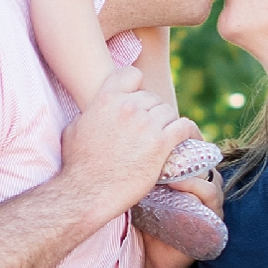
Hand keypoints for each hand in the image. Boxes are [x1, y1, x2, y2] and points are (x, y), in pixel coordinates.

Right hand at [58, 69, 191, 220]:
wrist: (88, 192)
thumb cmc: (78, 166)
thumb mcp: (73, 130)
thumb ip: (88, 114)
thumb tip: (92, 111)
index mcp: (106, 99)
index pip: (132, 74)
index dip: (137, 86)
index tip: (139, 101)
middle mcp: (127, 107)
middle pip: (152, 97)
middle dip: (153, 112)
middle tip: (152, 130)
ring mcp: (145, 124)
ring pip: (169, 112)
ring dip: (169, 124)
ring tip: (169, 138)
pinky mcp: (160, 143)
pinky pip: (185, 128)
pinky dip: (192, 133)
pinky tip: (194, 139)